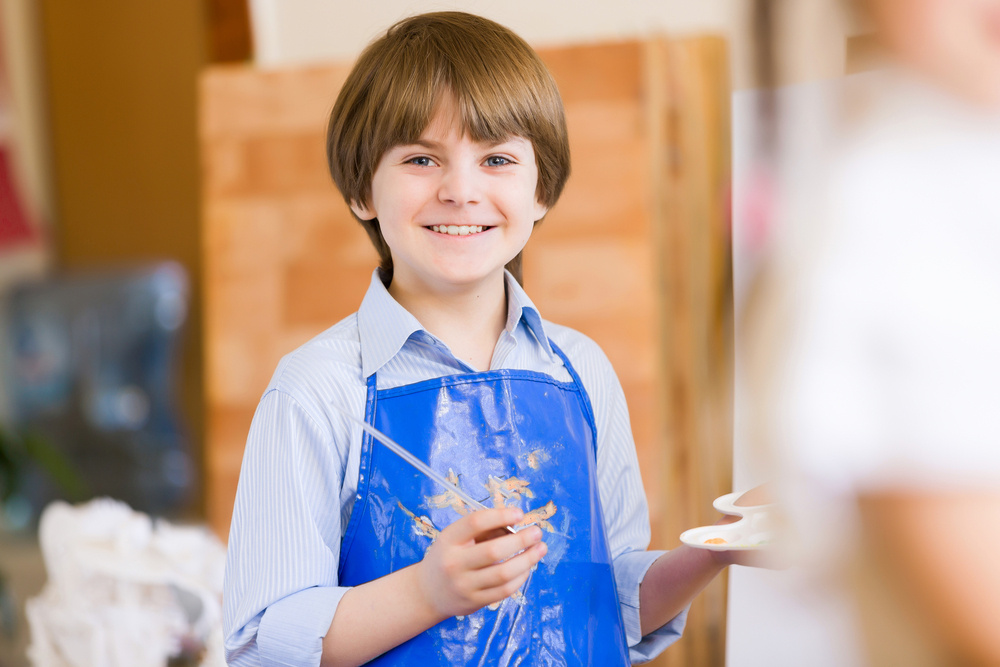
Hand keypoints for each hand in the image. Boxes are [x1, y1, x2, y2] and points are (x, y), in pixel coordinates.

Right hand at [414, 507, 546, 618]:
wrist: (428, 592)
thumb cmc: (449, 556)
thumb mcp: (456, 537)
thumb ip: (483, 529)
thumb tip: (517, 523)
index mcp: (449, 540)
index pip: (475, 523)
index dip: (500, 515)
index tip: (519, 513)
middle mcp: (454, 563)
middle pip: (493, 551)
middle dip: (521, 540)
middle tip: (537, 532)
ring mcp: (464, 586)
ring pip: (503, 574)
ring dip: (527, 560)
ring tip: (540, 549)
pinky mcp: (474, 602)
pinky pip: (504, 590)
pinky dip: (520, 577)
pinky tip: (527, 567)